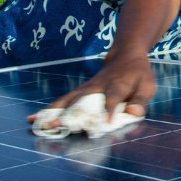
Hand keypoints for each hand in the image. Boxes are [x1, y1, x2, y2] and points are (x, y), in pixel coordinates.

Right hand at [27, 52, 155, 125]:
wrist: (125, 55)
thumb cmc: (138, 75)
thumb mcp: (147, 86)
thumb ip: (140, 101)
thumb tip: (135, 113)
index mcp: (118, 84)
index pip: (113, 97)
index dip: (110, 109)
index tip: (104, 124)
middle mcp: (98, 87)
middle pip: (82, 100)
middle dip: (70, 113)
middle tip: (56, 125)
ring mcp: (86, 89)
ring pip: (67, 101)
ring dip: (52, 112)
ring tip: (36, 123)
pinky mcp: (79, 92)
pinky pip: (63, 102)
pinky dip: (49, 110)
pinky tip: (34, 119)